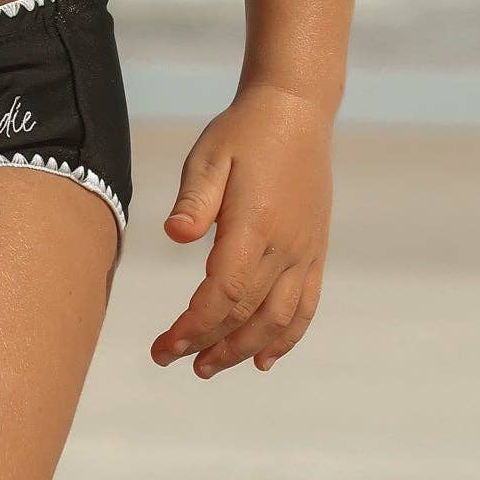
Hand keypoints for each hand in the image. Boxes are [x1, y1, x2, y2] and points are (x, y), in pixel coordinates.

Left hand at [149, 83, 332, 377]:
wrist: (297, 112)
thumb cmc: (243, 132)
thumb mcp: (208, 156)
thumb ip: (195, 199)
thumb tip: (175, 235)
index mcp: (255, 225)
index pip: (223, 295)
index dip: (193, 328)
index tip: (164, 347)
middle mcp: (285, 247)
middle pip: (247, 314)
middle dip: (209, 345)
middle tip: (173, 360)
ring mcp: (305, 252)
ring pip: (278, 320)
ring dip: (244, 350)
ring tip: (209, 366)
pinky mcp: (316, 251)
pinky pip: (306, 307)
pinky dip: (286, 339)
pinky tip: (264, 359)